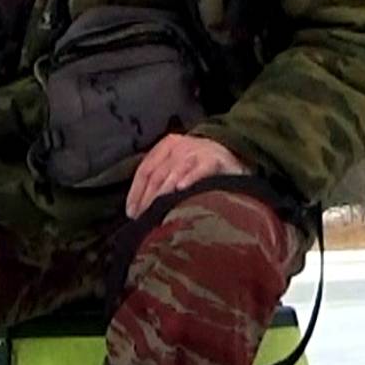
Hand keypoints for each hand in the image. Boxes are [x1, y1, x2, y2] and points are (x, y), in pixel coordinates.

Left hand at [125, 133, 247, 218]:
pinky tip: (181, 190)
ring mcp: (197, 151)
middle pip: (157, 174)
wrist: (233, 157)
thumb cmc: (199, 166)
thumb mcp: (176, 167)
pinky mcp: (214, 159)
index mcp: (166, 146)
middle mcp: (180, 146)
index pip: (145, 170)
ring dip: (163, 193)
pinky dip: (189, 179)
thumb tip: (137, 207)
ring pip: (174, 172)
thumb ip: (160, 179)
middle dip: (148, 198)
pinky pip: (199, 170)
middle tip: (143, 219)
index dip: (136, 192)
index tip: (131, 213)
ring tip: (156, 210)